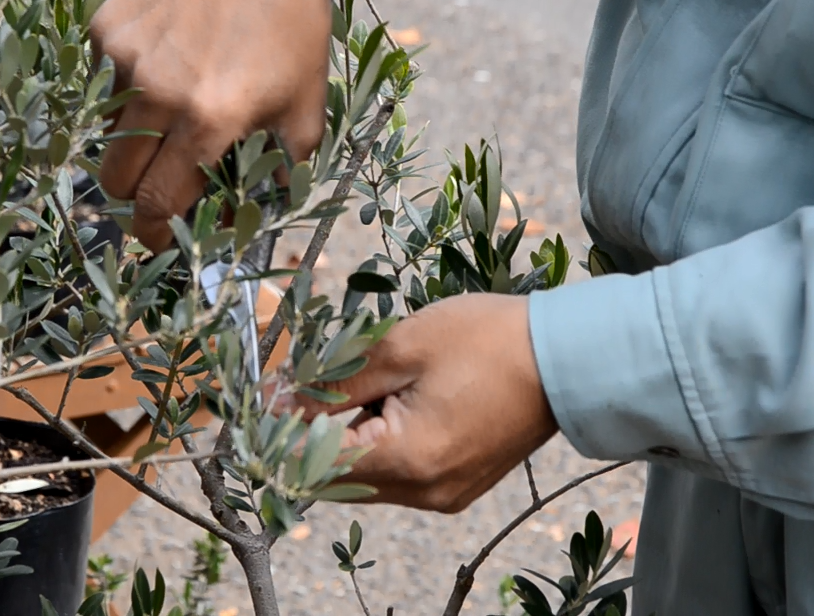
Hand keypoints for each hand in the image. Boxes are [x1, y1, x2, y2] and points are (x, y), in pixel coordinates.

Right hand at [90, 0, 331, 251]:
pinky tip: (162, 65)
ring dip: (133, 139)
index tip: (157, 239)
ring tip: (169, 113)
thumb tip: (242, 222)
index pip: (157, 203)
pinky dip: (125, 88)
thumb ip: (279, 176)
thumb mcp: (303, 111)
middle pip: (116, 179)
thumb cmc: (291, 32)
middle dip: (134, 195)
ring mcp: (126, 58)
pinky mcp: (107, 27)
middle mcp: (160, 93)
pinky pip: (102, 82)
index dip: (153, 233)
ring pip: (105, 132)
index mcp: (210, 121)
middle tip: (156, 186)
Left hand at [278, 294, 558, 512]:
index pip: (316, 463)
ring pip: (365, 476)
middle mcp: (424, 493)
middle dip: (311, 432)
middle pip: (338, 476)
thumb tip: (283, 400)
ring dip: (345, 436)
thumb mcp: (401, 347)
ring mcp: (444, 495)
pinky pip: (397, 475)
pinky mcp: (458, 485)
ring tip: (355, 382)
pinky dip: (377, 442)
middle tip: (307, 379)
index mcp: (408, 461)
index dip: (283, 430)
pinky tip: (385, 400)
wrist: (570, 356)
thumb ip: (336, 381)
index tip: (267, 394)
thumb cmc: (487, 341)